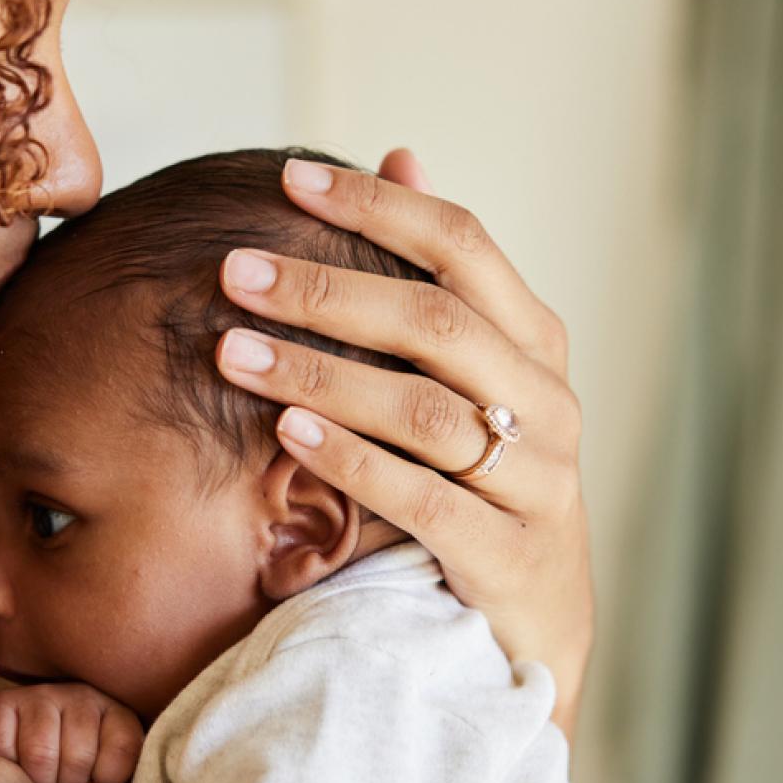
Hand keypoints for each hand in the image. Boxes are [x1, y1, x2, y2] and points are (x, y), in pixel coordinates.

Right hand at [0, 683, 144, 782]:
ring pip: (40, 754)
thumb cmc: (86, 782)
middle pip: (78, 757)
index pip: (122, 753)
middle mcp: (83, 696)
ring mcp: (42, 695)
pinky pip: (2, 747)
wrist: (46, 761)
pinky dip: (10, 771)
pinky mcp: (4, 702)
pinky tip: (20, 770)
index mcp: (119, 715)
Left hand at [214, 149, 595, 740]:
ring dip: (322, 374)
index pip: (464, 244)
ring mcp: (537, 481)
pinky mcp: (509, 557)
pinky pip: (424, 499)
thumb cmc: (484, 481)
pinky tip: (287, 433)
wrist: (535, 630)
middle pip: (438, 321)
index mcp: (535, 342)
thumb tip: (402, 151)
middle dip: (328, 288)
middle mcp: (548, 401)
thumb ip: (438, 277)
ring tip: (233, 352)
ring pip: (427, 409)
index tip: (289, 176)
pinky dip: (353, 461)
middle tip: (235, 272)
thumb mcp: (473, 376)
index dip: (378, 205)